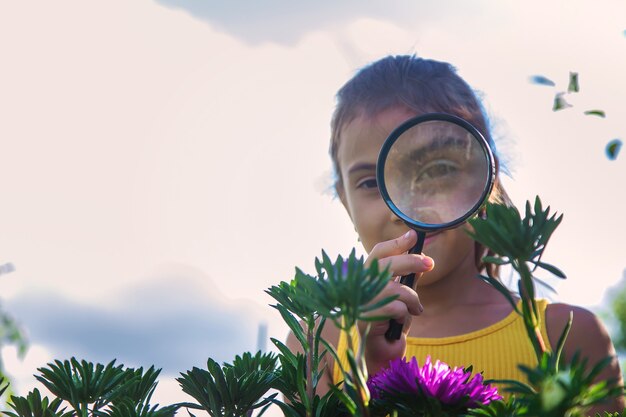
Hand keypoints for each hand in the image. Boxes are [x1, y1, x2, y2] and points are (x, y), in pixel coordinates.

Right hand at [359, 229, 433, 374]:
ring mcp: (361, 302)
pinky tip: (400, 325)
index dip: (395, 244)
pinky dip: (404, 316)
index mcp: (367, 278)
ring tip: (416, 310)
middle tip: (430, 263)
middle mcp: (360, 287)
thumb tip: (423, 259)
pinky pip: (395, 308)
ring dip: (412, 299)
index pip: (378, 254)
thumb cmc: (389, 323)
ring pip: (395, 288)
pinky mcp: (365, 317)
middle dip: (411, 261)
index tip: (413, 235)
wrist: (379, 354)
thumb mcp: (401, 298)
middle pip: (386, 265)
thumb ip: (407, 280)